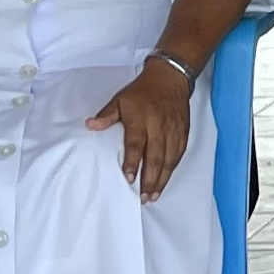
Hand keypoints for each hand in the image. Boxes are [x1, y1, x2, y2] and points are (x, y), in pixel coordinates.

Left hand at [89, 64, 194, 201]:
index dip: (133, 162)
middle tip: (144, 196)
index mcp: (141, 118)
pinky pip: (179, 153)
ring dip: (162, 178)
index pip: (137, 144)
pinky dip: (173, 168)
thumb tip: (90, 125)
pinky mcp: (183, 132)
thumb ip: (106, 116)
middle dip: (150, 178)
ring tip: (154, 194)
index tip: (129, 178)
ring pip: (170, 158)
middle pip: (156, 156)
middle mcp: (159, 126)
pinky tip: (166, 179)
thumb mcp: (120, 99)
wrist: (170, 78)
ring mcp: (173, 130)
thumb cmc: (143, 91)